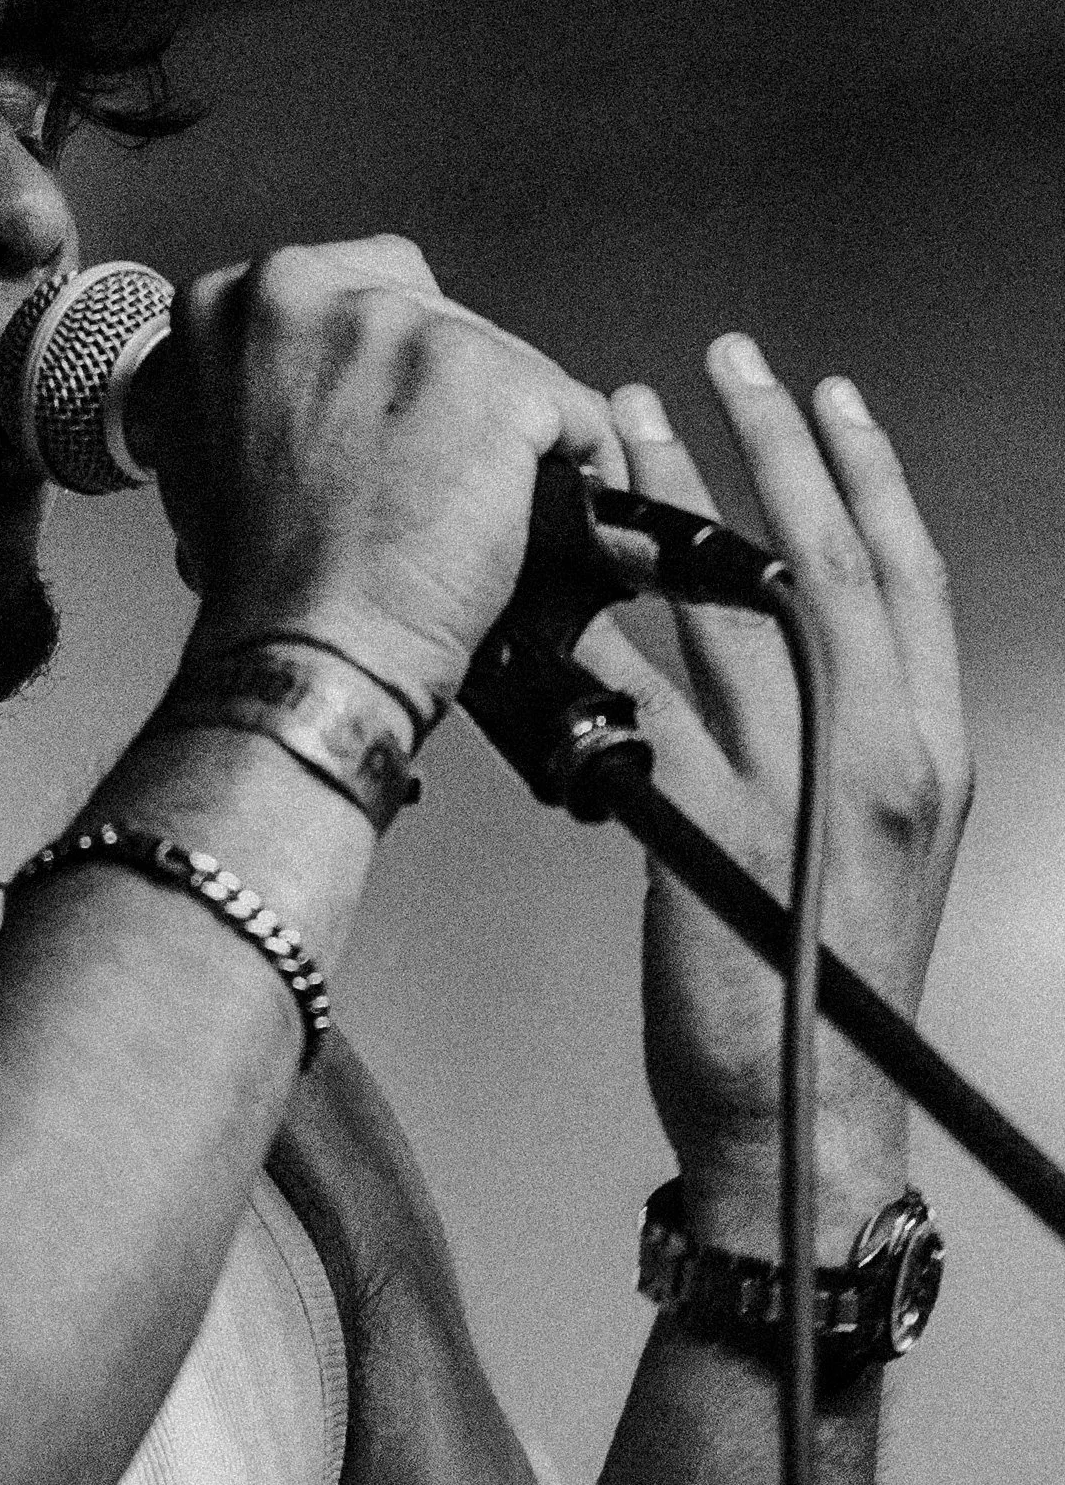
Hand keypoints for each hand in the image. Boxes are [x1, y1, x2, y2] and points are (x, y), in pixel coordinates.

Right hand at [155, 238, 628, 714]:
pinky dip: (575, 463)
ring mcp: (405, 331)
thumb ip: (258, 387)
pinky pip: (571, 410)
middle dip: (451, 391)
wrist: (305, 656)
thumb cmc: (261, 586)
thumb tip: (308, 382)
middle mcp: (313, 294)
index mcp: (235, 303)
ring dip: (508, 430)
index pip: (355, 292)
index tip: (395, 420)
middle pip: (434, 315)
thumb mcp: (210, 452)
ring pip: (504, 360)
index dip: (387, 369)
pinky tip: (544, 514)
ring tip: (485, 505)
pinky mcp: (491, 380)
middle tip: (438, 472)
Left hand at [575, 339, 972, 1253]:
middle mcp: (885, 757)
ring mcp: (800, 793)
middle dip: (778, 445)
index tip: (828, 397)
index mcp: (930, 754)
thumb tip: (765, 667)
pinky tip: (554, 572)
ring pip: (741, 606)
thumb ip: (831, 757)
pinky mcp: (709, 833)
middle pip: (833, 561)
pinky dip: (597, 626)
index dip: (870, 476)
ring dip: (680, 499)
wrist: (802, 1124)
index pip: (912, 579)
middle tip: (729, 360)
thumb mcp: (858, 858)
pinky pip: (646, 697)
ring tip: (631, 419)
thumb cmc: (815, 997)